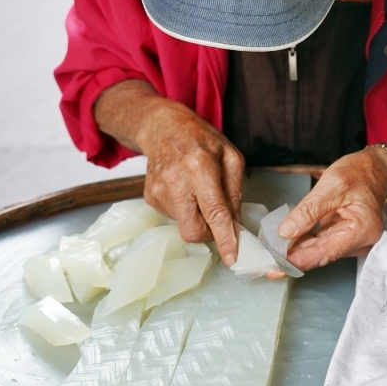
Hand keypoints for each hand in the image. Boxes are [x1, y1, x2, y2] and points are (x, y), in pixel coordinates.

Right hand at [99, 84, 244, 264]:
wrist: (161, 127)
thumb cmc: (200, 139)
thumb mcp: (230, 156)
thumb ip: (235, 191)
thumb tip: (236, 224)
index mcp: (199, 166)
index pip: (214, 211)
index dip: (225, 238)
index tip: (233, 258)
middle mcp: (175, 180)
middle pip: (193, 230)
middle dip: (210, 234)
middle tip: (218, 219)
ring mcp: (158, 190)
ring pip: (184, 226)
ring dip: (197, 217)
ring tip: (197, 191)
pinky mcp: (150, 197)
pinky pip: (174, 217)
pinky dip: (185, 210)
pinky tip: (185, 189)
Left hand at [277, 148, 386, 271]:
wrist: (374, 170)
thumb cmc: (358, 173)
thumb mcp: (332, 185)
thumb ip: (309, 210)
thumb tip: (286, 232)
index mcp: (362, 230)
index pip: (325, 252)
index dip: (298, 261)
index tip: (276, 266)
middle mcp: (360, 242)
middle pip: (321, 256)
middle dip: (292, 260)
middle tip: (265, 264)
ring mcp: (352, 242)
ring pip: (318, 252)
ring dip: (295, 254)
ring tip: (268, 256)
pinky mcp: (343, 238)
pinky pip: (320, 244)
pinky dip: (302, 245)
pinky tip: (283, 247)